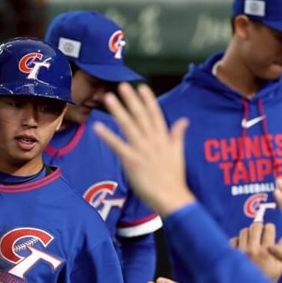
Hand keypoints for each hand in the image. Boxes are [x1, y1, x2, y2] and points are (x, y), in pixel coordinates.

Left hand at [93, 83, 194, 216]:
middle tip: (122, 85)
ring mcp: (142, 150)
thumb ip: (178, 134)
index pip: (155, 114)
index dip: (148, 99)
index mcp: (164, 138)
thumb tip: (184, 120)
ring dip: (118, 111)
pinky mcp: (132, 161)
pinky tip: (98, 127)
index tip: (141, 86)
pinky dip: (108, 136)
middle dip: (131, 100)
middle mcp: (153, 140)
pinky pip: (118, 146)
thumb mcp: (178, 152)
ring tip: (109, 98)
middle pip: (140, 116)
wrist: (172, 197)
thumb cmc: (174, 177)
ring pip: (129, 126)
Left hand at [229, 222, 281, 282]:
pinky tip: (241, 245)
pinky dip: (237, 240)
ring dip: (248, 233)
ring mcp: (241, 251)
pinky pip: (233, 239)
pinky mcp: (232, 254)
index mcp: (267, 252)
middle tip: (260, 230)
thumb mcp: (279, 267)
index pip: (269, 229)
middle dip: (259, 226)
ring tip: (251, 239)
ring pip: (244, 231)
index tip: (269, 229)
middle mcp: (254, 249)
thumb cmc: (267, 279)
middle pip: (255, 226)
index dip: (270, 227)